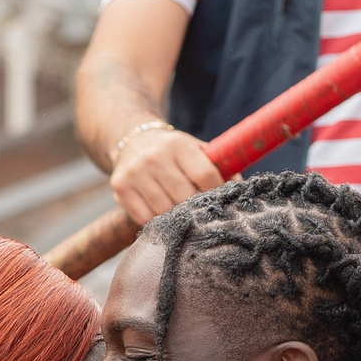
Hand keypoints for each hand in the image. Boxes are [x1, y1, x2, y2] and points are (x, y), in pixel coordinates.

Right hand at [110, 129, 224, 224]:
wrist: (133, 141)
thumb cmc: (173, 151)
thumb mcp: (194, 149)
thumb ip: (217, 166)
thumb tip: (240, 188)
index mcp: (177, 144)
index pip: (204, 175)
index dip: (215, 192)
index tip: (217, 200)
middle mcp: (154, 157)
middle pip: (184, 196)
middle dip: (194, 207)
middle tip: (198, 210)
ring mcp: (135, 172)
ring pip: (163, 210)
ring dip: (174, 216)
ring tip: (178, 211)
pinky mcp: (120, 186)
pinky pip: (143, 216)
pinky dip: (154, 219)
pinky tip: (159, 211)